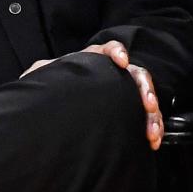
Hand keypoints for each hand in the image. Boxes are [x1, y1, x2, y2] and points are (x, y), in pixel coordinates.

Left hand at [23, 45, 162, 149]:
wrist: (51, 117)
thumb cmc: (48, 94)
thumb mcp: (41, 80)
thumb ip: (41, 72)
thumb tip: (40, 71)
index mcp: (91, 63)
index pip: (107, 49)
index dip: (116, 52)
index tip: (122, 62)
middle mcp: (111, 76)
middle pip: (136, 75)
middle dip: (145, 89)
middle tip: (148, 104)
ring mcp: (122, 94)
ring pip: (146, 98)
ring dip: (152, 115)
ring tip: (150, 132)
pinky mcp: (128, 113)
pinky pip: (146, 118)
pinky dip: (153, 128)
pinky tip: (152, 141)